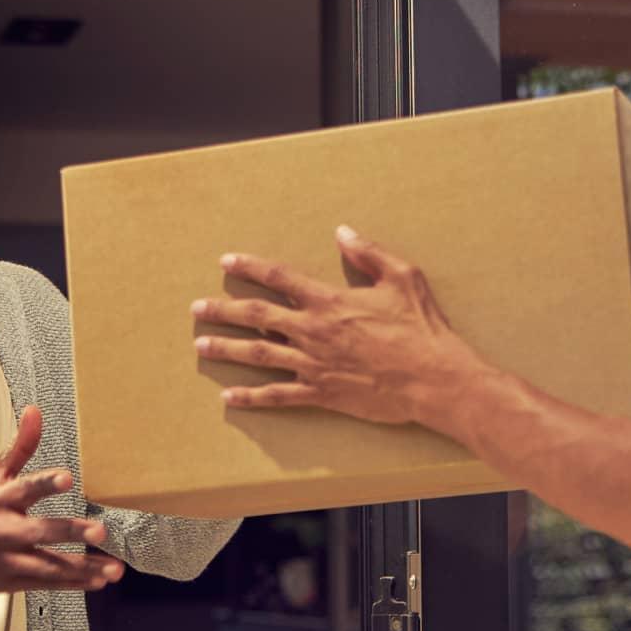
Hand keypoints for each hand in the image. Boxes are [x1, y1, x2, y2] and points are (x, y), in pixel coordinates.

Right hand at [0, 405, 123, 598]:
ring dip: (83, 568)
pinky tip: (99, 581)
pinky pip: (48, 584)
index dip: (44, 484)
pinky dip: (74, 584)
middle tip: (100, 531)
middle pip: (39, 532)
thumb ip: (19, 447)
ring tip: (113, 569)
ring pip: (49, 566)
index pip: (23, 489)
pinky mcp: (13, 581)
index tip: (68, 479)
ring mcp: (8, 559)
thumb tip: (34, 410)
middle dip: (71, 532)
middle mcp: (3, 530)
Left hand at [191, 226, 491, 428]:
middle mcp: (313, 331)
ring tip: (200, 346)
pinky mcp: (322, 394)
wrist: (434, 379)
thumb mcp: (402, 277)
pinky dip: (251, 398)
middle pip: (256, 316)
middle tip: (196, 308)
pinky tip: (229, 398)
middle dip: (222, 310)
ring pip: (258, 355)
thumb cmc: (421, 328)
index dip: (250, 267)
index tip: (226, 260)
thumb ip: (369, 253)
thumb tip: (343, 232)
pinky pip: (278, 395)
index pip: (279, 278)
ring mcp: (314, 365)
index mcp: (329, 301)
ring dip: (226, 349)